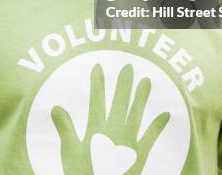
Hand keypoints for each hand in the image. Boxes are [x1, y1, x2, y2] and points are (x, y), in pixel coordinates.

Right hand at [51, 64, 169, 174]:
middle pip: (120, 102)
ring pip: (137, 114)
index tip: (98, 66)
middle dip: (123, 84)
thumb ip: (65, 128)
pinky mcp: (140, 155)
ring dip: (142, 97)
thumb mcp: (70, 152)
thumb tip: (56, 106)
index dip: (97, 82)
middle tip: (128, 66)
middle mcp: (114, 132)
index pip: (97, 100)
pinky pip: (151, 137)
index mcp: (96, 130)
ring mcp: (129, 143)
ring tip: (147, 80)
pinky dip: (158, 125)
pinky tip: (166, 114)